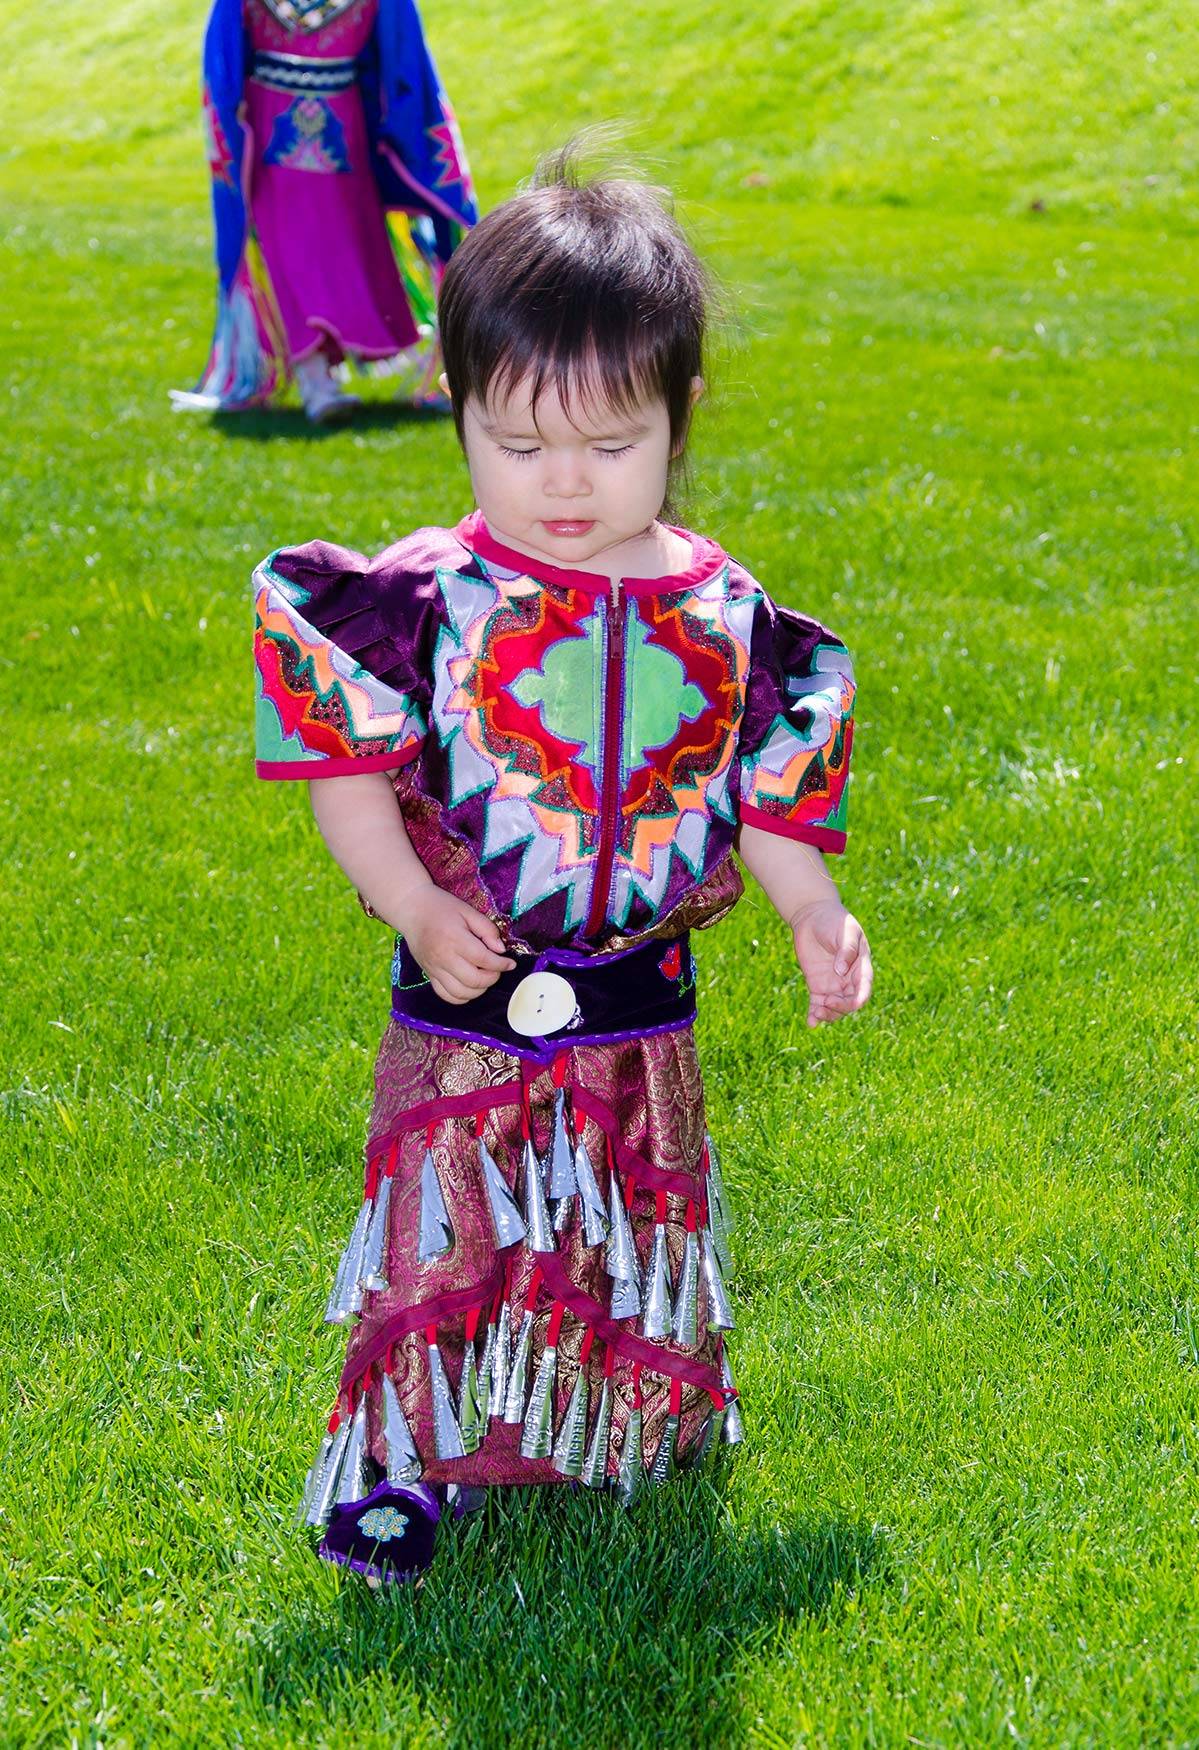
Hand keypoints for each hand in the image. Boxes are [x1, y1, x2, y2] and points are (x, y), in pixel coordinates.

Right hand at [400, 886, 515, 1004]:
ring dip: (479, 990)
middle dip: (492, 978)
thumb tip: (501, 950)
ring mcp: (434, 969)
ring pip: (461, 993)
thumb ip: (487, 929)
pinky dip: (462, 997)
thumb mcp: (468, 911)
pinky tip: (470, 986)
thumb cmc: (441, 907)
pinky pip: (446, 996)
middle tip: (497, 969)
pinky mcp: (429, 975)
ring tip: (484, 977)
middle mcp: (443, 957)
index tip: (510, 963)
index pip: (484, 960)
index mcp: (455, 939)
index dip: (501, 964)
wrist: (411, 909)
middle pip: (474, 980)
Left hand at [790, 898, 872, 1027]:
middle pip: (850, 1002)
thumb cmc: (834, 921)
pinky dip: (815, 1015)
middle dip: (841, 1007)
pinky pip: (817, 1004)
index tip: (854, 1004)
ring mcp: (833, 984)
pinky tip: (811, 1023)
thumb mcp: (845, 931)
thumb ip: (846, 950)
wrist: (812, 916)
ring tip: (816, 1013)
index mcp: (861, 966)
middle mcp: (849, 979)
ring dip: (829, 1015)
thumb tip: (842, 971)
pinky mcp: (817, 986)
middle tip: (826, 1003)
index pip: (864, 987)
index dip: (860, 998)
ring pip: (835, 1007)